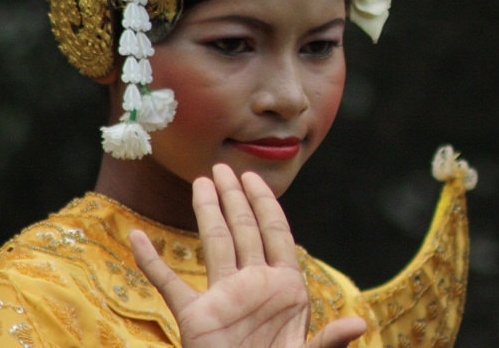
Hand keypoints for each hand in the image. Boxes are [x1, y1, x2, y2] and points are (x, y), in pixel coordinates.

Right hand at [131, 164, 367, 347]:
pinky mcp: (195, 318)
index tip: (252, 177)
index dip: (264, 204)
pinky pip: (169, 285)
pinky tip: (137, 238)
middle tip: (221, 168)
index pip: (275, 233)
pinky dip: (152, 262)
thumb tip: (361, 321)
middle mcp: (253, 284)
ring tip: (200, 182)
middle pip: (243, 230)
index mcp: (284, 287)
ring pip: (213, 245)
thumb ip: (331, 340)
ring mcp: (223, 299)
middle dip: (234, 197)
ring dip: (206, 213)